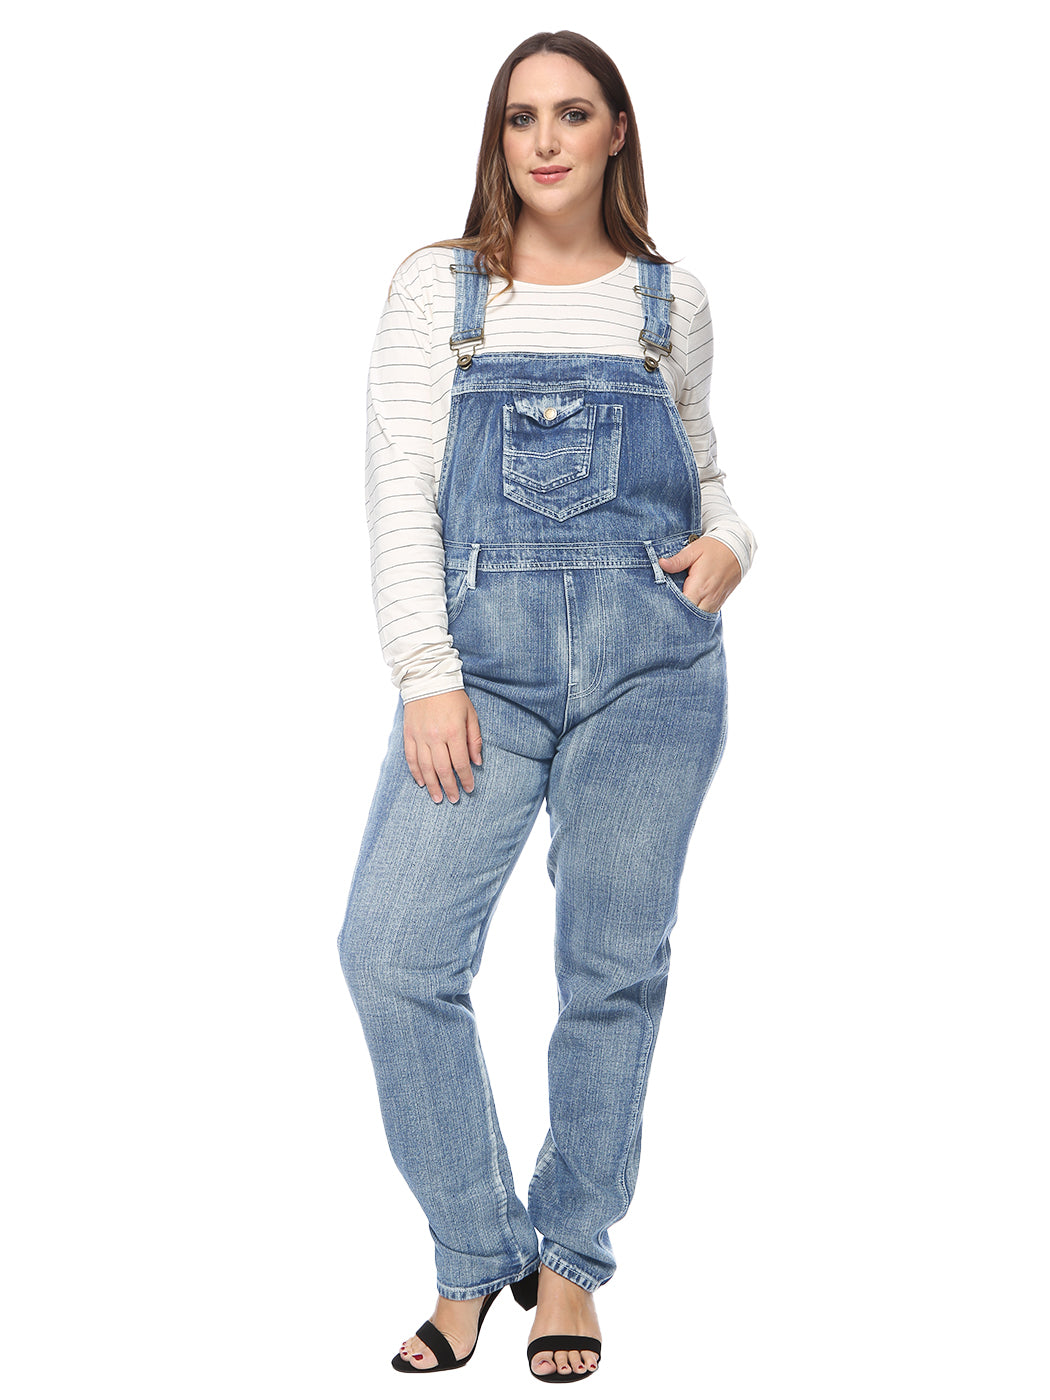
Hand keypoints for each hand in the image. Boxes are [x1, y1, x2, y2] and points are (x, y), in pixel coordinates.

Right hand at [403, 689, 482, 803]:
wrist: (428, 679)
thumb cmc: (453, 697)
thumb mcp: (471, 715)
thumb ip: (474, 739)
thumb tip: (477, 762)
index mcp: (454, 732)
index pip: (460, 762)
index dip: (465, 778)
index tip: (469, 788)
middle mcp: (436, 737)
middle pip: (442, 769)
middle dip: (449, 787)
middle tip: (454, 799)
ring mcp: (420, 736)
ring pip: (425, 767)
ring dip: (432, 785)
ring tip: (438, 798)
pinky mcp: (409, 734)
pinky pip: (411, 758)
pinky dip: (416, 772)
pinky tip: (421, 783)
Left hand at [658, 536, 741, 612]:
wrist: (737, 550)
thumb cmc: (713, 548)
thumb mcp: (694, 550)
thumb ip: (678, 560)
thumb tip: (661, 564)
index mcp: (699, 587)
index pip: (682, 607)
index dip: (671, 609)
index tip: (661, 606)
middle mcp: (709, 598)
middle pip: (690, 617)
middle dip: (678, 615)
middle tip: (665, 610)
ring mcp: (715, 602)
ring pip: (699, 618)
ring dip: (688, 616)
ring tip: (676, 610)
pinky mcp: (719, 602)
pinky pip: (706, 614)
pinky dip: (697, 614)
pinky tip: (688, 609)